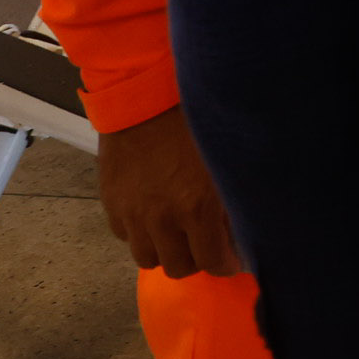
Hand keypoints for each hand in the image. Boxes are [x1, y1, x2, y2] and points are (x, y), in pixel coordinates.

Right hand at [96, 105, 245, 280]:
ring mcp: (132, 213)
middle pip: (180, 267)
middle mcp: (161, 218)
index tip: (234, 255)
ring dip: (166, 250)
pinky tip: (153, 213)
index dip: (227, 263)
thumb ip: (235, 200)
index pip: (214, 263)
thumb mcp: (228, 158)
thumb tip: (246, 229)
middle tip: (207, 240)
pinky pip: (125, 235)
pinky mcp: (111, 202)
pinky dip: (140, 232)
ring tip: (178, 231)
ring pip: (148, 258)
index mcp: (197, 208)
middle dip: (198, 258)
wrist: (144, 91)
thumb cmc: (194, 118)